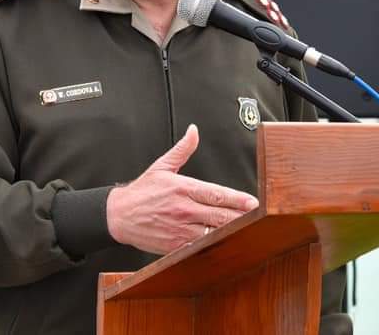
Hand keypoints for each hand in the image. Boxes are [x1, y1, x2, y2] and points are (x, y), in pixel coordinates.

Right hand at [106, 124, 258, 254]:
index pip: (216, 193)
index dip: (237, 199)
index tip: (253, 202)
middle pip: (220, 215)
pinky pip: (199, 247)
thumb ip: (182, 150)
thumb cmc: (141, 192)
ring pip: (213, 233)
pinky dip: (213, 246)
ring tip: (249, 231)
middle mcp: (184, 209)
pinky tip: (226, 245)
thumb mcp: (162, 166)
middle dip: (241, 216)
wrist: (118, 215)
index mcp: (183, 188)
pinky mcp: (175, 245)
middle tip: (260, 217)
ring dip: (231, 232)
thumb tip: (193, 131)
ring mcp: (180, 229)